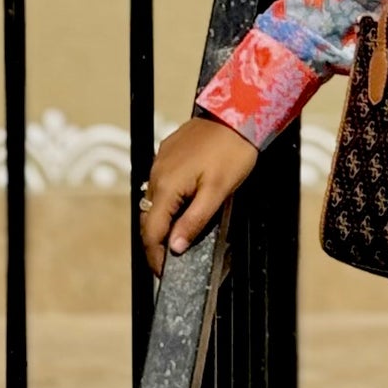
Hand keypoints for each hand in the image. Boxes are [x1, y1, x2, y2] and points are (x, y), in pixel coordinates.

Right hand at [139, 115, 258, 276]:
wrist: (238, 114)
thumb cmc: (233, 152)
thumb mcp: (218, 192)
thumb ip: (194, 221)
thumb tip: (175, 247)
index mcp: (167, 185)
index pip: (151, 232)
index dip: (155, 256)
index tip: (164, 273)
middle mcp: (157, 173)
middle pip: (149, 218)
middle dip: (157, 242)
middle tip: (169, 261)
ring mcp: (161, 161)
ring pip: (154, 200)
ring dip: (162, 221)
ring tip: (177, 238)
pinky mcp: (168, 151)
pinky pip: (161, 182)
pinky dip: (167, 200)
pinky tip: (182, 207)